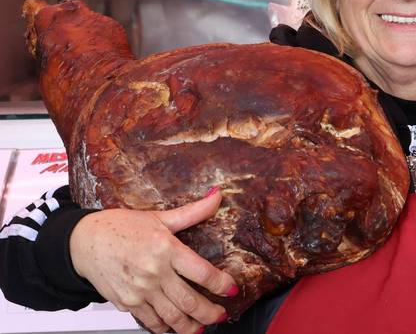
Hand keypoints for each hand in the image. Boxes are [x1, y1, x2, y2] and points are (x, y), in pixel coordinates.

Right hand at [70, 188, 236, 333]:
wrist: (83, 241)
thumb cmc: (120, 227)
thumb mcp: (159, 217)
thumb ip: (193, 212)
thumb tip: (216, 196)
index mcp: (166, 249)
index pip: (202, 272)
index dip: (221, 284)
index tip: (231, 289)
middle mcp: (154, 272)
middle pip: (190, 300)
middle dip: (210, 313)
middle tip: (221, 315)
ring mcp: (140, 290)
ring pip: (172, 316)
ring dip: (190, 326)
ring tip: (201, 328)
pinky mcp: (127, 303)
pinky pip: (151, 321)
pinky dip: (165, 328)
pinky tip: (173, 327)